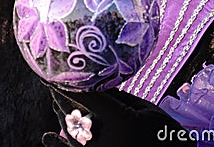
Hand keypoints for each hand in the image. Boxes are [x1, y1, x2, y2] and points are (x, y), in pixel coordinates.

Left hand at [42, 85, 195, 146]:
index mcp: (122, 120)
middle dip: (62, 97)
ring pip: (73, 134)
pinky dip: (61, 145)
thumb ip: (119, 98)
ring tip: (55, 99)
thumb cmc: (165, 132)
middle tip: (50, 81)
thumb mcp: (144, 109)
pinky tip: (48, 137)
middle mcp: (107, 139)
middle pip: (77, 115)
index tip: (56, 73)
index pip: (88, 98)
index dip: (70, 84)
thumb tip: (98, 84)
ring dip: (62, 116)